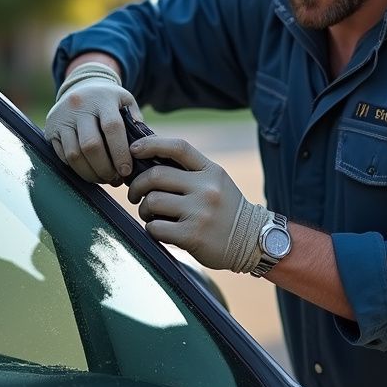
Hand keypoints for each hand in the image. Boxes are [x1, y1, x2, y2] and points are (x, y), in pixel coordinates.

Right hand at [44, 62, 140, 183]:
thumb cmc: (108, 100)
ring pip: (74, 154)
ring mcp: (62, 118)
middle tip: (114, 179)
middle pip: (91, 145)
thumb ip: (136, 120)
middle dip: (105, 168)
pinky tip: (89, 171)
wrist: (80, 86)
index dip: (120, 152)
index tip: (126, 170)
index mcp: (102, 99)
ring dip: (90, 173)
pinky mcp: (50, 130)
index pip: (112, 128)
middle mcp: (79, 106)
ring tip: (103, 178)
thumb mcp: (125, 100)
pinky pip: (63, 156)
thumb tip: (145, 148)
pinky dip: (77, 168)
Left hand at [126, 135, 267, 272]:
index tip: (134, 149)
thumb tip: (149, 159)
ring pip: (152, 201)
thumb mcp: (216, 183)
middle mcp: (206, 188)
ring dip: (143, 209)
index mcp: (211, 171)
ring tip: (149, 214)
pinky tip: (159, 229)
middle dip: (137, 185)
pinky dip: (151, 228)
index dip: (151, 144)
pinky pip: (155, 227)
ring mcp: (200, 212)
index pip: (178, 147)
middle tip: (134, 194)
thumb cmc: (226, 210)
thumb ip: (189, 171)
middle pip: (156, 175)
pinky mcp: (192, 235)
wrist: (252, 242)